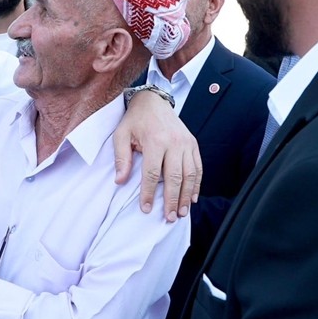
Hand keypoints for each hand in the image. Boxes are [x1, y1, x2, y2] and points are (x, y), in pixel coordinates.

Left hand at [115, 90, 202, 219]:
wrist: (153, 101)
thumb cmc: (135, 120)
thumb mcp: (121, 134)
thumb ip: (121, 158)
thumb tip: (120, 181)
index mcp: (155, 140)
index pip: (152, 173)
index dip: (149, 193)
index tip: (146, 208)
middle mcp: (174, 143)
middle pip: (174, 177)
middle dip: (172, 200)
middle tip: (170, 218)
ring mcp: (186, 143)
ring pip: (190, 175)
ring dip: (187, 196)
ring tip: (182, 213)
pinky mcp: (193, 144)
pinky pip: (198, 167)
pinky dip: (197, 184)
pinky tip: (193, 197)